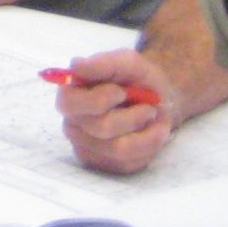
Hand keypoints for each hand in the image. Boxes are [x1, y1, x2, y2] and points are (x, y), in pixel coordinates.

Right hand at [57, 46, 173, 173]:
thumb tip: (76, 66)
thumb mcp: (126, 62)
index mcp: (69, 96)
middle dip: (133, 116)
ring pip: (119, 147)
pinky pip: (131, 161)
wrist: (158, 101)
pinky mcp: (107, 164)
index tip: (121, 91)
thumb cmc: (135, 79)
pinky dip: (150, 144)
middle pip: (100, 127)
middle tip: (147, 105)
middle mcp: (73, 124)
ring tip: (152, 117)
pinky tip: (152, 131)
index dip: (100, 99)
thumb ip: (103, 63)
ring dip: (145, 130)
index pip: (71, 104)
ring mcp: (88, 147)